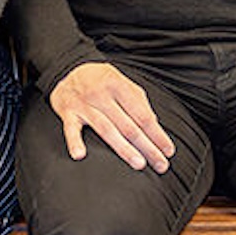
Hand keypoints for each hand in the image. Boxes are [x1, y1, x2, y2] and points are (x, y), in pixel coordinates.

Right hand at [47, 61, 172, 171]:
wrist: (67, 70)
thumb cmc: (101, 80)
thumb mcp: (123, 83)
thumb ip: (139, 102)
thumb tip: (155, 125)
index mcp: (119, 85)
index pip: (143, 115)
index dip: (157, 134)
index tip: (168, 150)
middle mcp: (101, 94)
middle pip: (129, 126)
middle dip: (147, 147)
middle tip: (161, 165)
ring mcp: (84, 104)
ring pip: (106, 129)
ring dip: (124, 148)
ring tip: (139, 164)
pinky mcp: (68, 113)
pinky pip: (71, 129)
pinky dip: (74, 142)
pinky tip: (79, 155)